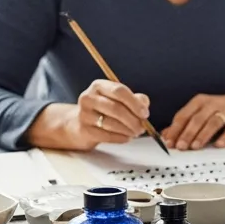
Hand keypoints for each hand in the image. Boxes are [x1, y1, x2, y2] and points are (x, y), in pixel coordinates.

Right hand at [27, 80, 150, 150]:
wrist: (79, 124)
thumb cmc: (104, 109)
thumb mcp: (119, 100)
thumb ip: (135, 99)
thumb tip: (144, 105)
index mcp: (99, 86)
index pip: (119, 91)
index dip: (135, 103)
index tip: (145, 114)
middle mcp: (88, 97)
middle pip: (116, 108)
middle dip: (133, 119)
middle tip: (143, 127)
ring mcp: (84, 114)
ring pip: (111, 123)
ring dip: (128, 130)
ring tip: (136, 132)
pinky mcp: (83, 130)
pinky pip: (106, 135)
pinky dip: (120, 138)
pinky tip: (126, 138)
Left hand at [163, 91, 224, 149]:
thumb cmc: (223, 109)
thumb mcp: (203, 111)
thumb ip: (186, 123)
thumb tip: (166, 135)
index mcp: (200, 102)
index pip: (184, 115)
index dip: (175, 129)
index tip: (168, 142)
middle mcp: (212, 104)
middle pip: (197, 119)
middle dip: (187, 133)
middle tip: (180, 147)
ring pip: (213, 122)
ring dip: (203, 135)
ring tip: (195, 147)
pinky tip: (220, 144)